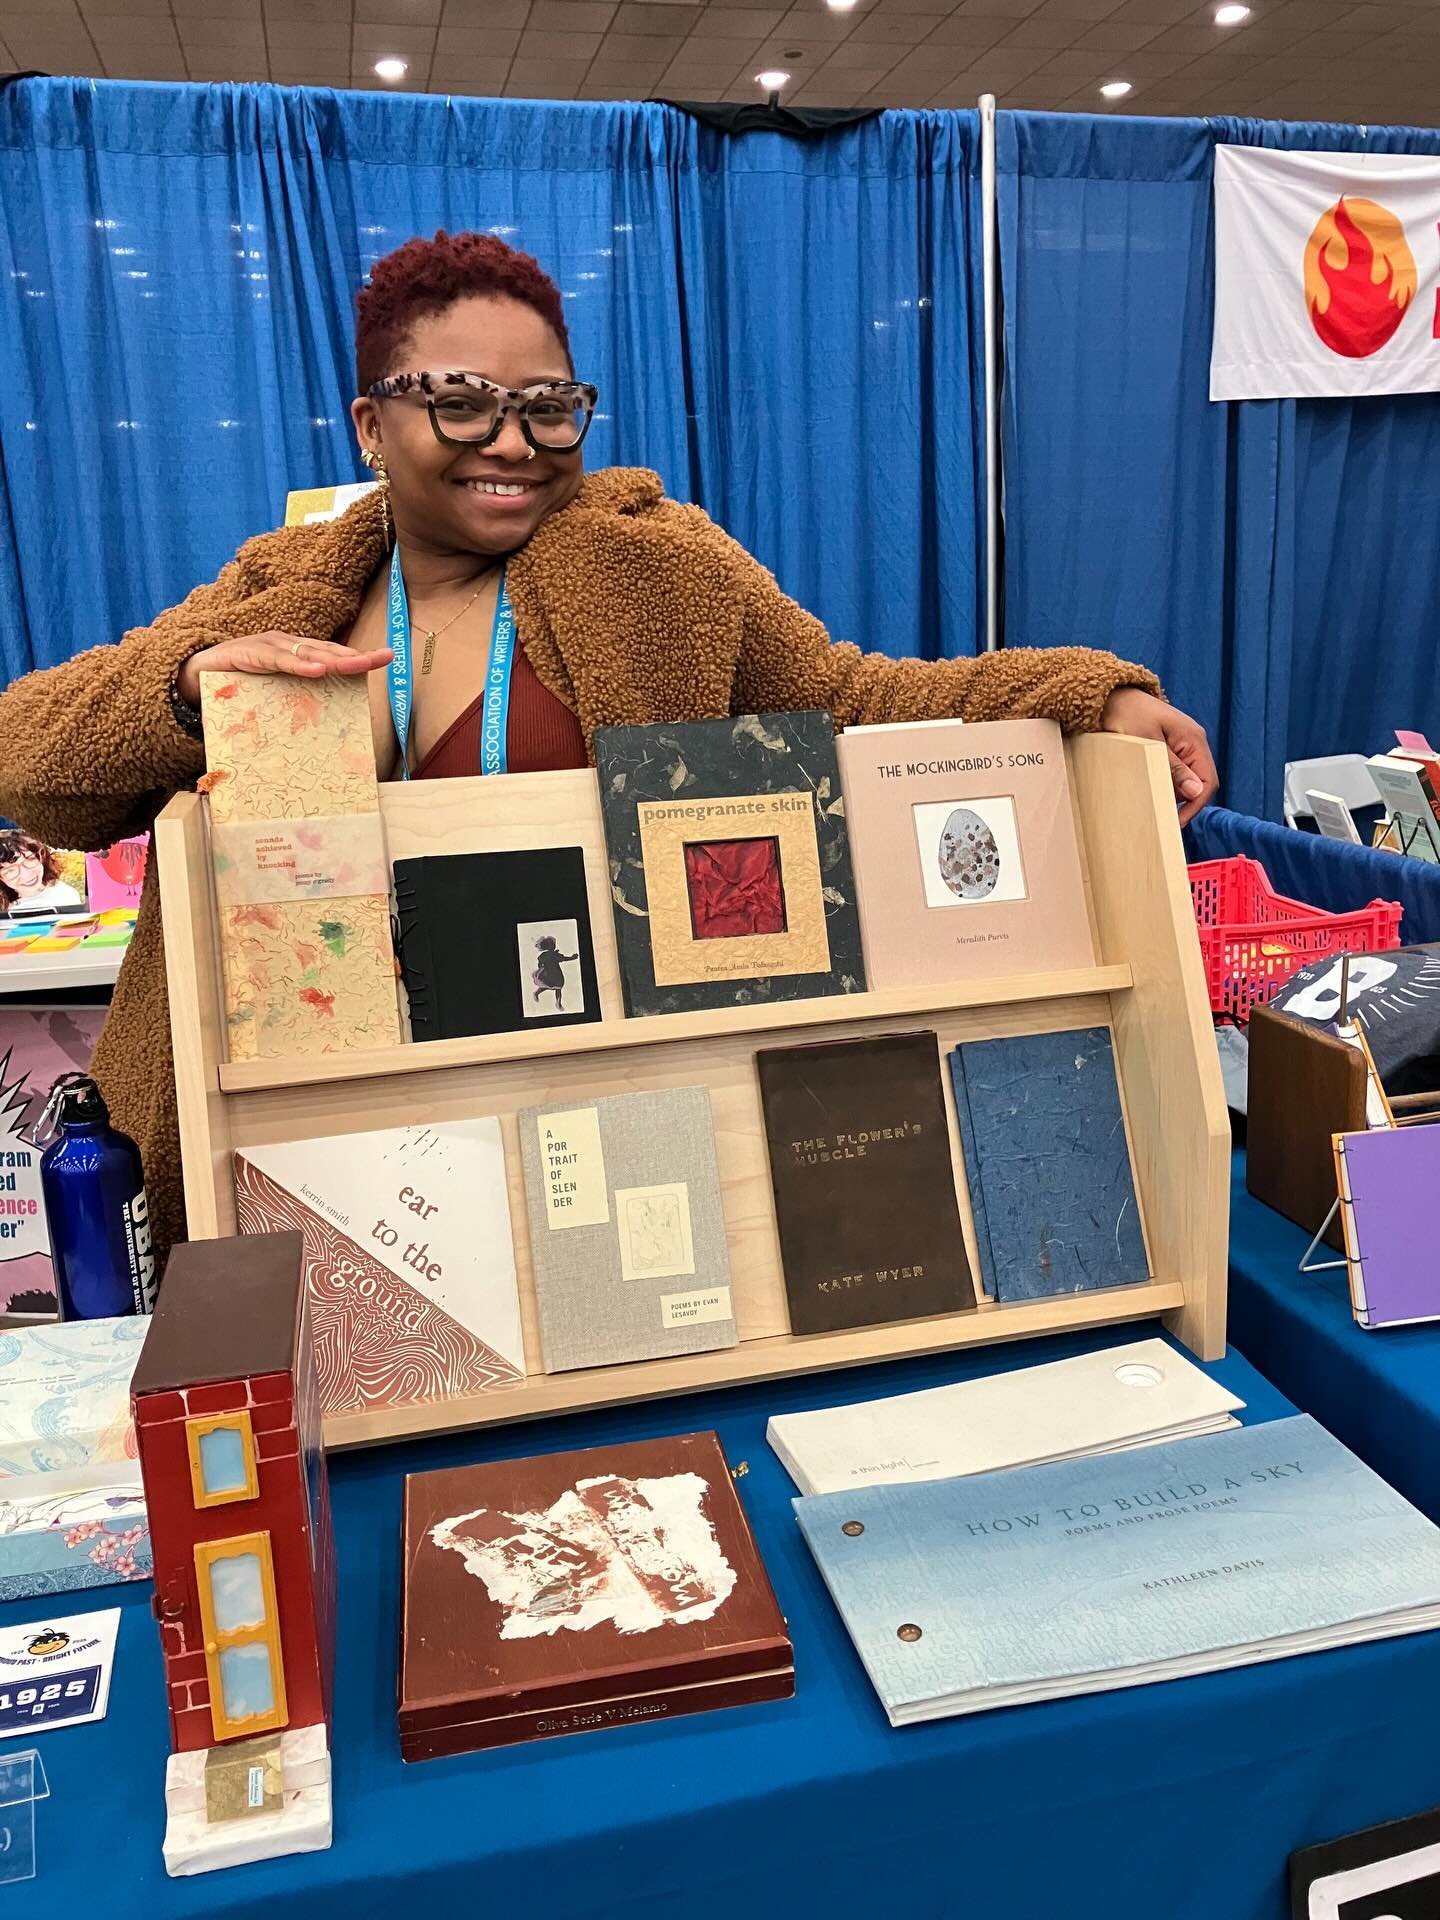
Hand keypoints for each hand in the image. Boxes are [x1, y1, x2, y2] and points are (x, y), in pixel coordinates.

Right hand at [177, 633, 391, 705]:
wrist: (195, 675)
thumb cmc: (238, 687)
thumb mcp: (274, 696)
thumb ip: (297, 703)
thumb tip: (326, 731)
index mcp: (295, 655)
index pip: (332, 654)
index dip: (358, 655)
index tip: (387, 658)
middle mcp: (286, 646)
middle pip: (328, 651)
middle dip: (357, 655)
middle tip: (384, 657)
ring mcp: (268, 646)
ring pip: (307, 652)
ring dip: (335, 658)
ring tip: (360, 663)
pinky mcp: (248, 652)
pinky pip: (277, 658)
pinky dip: (298, 664)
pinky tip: (317, 669)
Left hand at [1100, 688, 1217, 827]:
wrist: (1108, 697)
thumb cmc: (1127, 714)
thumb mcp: (1148, 744)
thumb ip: (1172, 768)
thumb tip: (1195, 791)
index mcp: (1194, 740)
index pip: (1207, 781)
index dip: (1195, 805)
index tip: (1175, 821)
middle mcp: (1193, 743)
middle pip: (1198, 783)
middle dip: (1183, 801)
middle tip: (1160, 816)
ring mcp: (1181, 745)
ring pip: (1185, 779)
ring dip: (1171, 792)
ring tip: (1150, 802)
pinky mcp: (1168, 748)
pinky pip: (1173, 771)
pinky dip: (1163, 783)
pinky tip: (1147, 787)